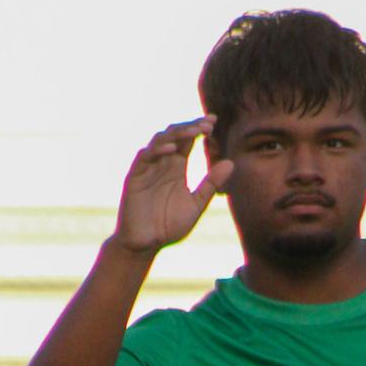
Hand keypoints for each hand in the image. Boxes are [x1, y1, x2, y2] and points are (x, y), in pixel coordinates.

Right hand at [113, 117, 233, 253]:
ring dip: (176, 135)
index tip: (213, 120)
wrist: (145, 245)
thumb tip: (231, 163)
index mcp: (176, 167)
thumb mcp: (196, 205)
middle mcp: (162, 163)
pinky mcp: (134, 178)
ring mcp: (147, 169)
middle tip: (207, 124)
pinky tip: (172, 150)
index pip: (187, 140)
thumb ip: (211, 184)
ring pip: (159, 142)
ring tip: (193, 131)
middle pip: (174, 135)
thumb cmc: (168, 226)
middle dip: (190, 127)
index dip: (199, 128)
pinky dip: (157, 152)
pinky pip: (144, 158)